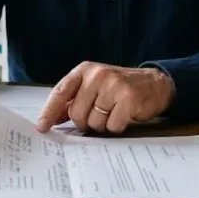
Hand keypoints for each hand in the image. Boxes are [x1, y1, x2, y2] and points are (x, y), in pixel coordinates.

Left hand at [36, 62, 175, 133]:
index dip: (49, 111)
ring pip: (94, 122)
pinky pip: (112, 126)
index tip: (42, 127)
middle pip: (77, 113)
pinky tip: (124, 115)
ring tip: (113, 112)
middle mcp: (97, 75)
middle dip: (85, 122)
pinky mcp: (128, 99)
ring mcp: (113, 86)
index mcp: (85, 70)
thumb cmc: (120, 88)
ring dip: (103, 125)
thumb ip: (73, 100)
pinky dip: (117, 127)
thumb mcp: (94, 87)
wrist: (155, 84)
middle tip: (99, 114)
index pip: (61, 92)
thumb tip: (52, 119)